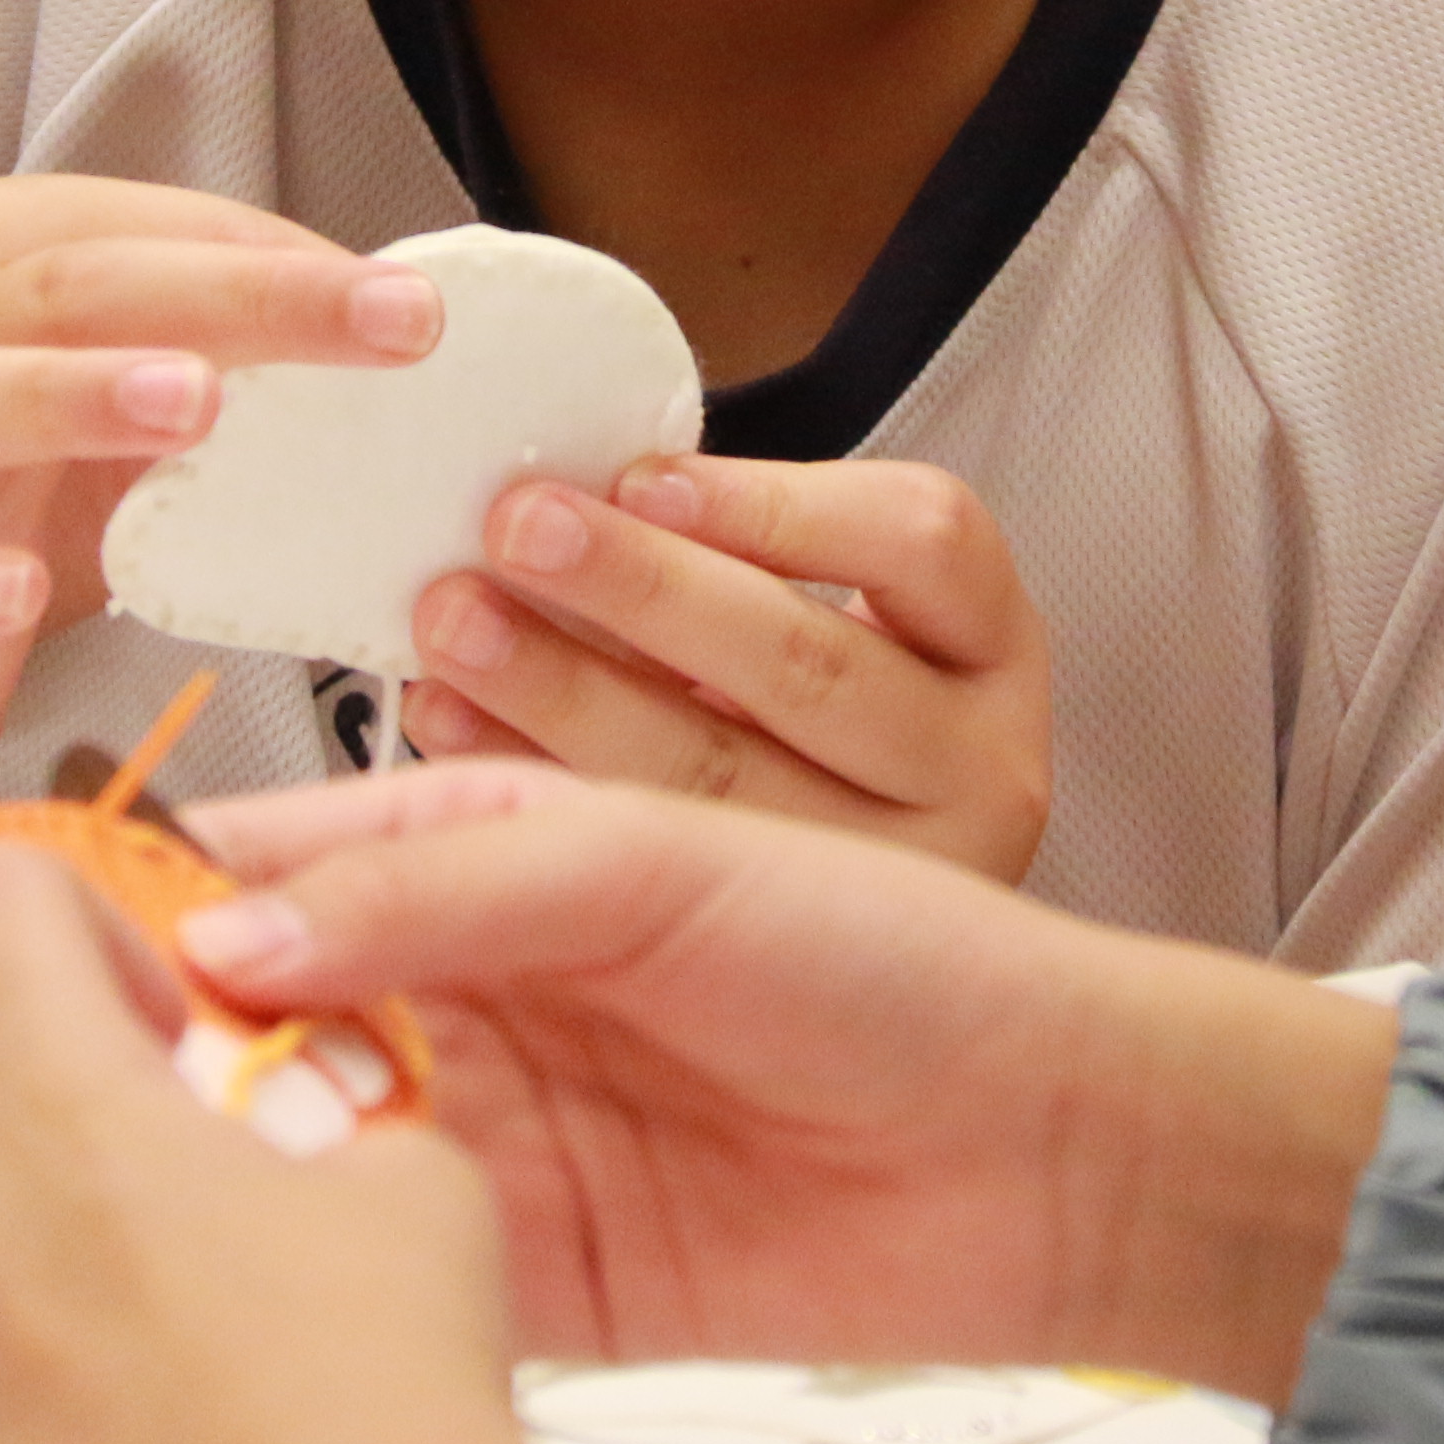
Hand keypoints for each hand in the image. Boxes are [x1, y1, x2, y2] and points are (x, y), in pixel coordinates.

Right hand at [0, 178, 442, 815]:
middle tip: (378, 320)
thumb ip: (212, 344)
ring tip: (194, 402)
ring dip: (77, 394)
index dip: (285, 261)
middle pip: (82, 291)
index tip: (415, 303)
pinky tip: (12, 590)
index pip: (156, 235)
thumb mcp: (90, 387)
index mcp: (5, 262)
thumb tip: (391, 321)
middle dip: (240, 299)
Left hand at [0, 849, 536, 1443]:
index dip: (69, 925)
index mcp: (78, 1120)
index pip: (0, 911)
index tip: (122, 996)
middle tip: (155, 1250)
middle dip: (45, 1177)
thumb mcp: (416, 1190)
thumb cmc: (393, 1426)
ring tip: (24, 1387)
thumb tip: (294, 1114)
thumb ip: (325, 1112)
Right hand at [172, 763, 1386, 1399]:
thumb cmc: (894, 957)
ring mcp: (487, 1135)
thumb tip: (242, 930)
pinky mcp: (522, 1274)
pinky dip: (315, 1279)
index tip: (33, 923)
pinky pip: (376, 1275)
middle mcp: (464, 992)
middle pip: (250, 1019)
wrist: (1051, 1140)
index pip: (267, 860)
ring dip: (228, 1166)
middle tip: (66, 1077)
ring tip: (154, 1178)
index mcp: (476, 858)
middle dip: (163, 1046)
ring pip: (294, 1152)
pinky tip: (262, 1281)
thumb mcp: (654, 868)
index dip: (149, 892)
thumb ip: (442, 891)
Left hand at [402, 454, 1051, 879]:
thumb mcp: (824, 602)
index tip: (640, 479)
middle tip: (512, 529)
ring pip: (723, 775)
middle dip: (640, 586)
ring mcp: (900, 878)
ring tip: (453, 629)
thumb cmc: (818, 691)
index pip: (919, 541)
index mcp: (990, 639)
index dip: (774, 506)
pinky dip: (540, 783)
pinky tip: (457, 729)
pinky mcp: (804, 964)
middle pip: (803, 662)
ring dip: (565, 690)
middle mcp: (976, 764)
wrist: (882, 896)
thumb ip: (722, 542)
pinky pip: (654, 864)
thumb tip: (563, 484)